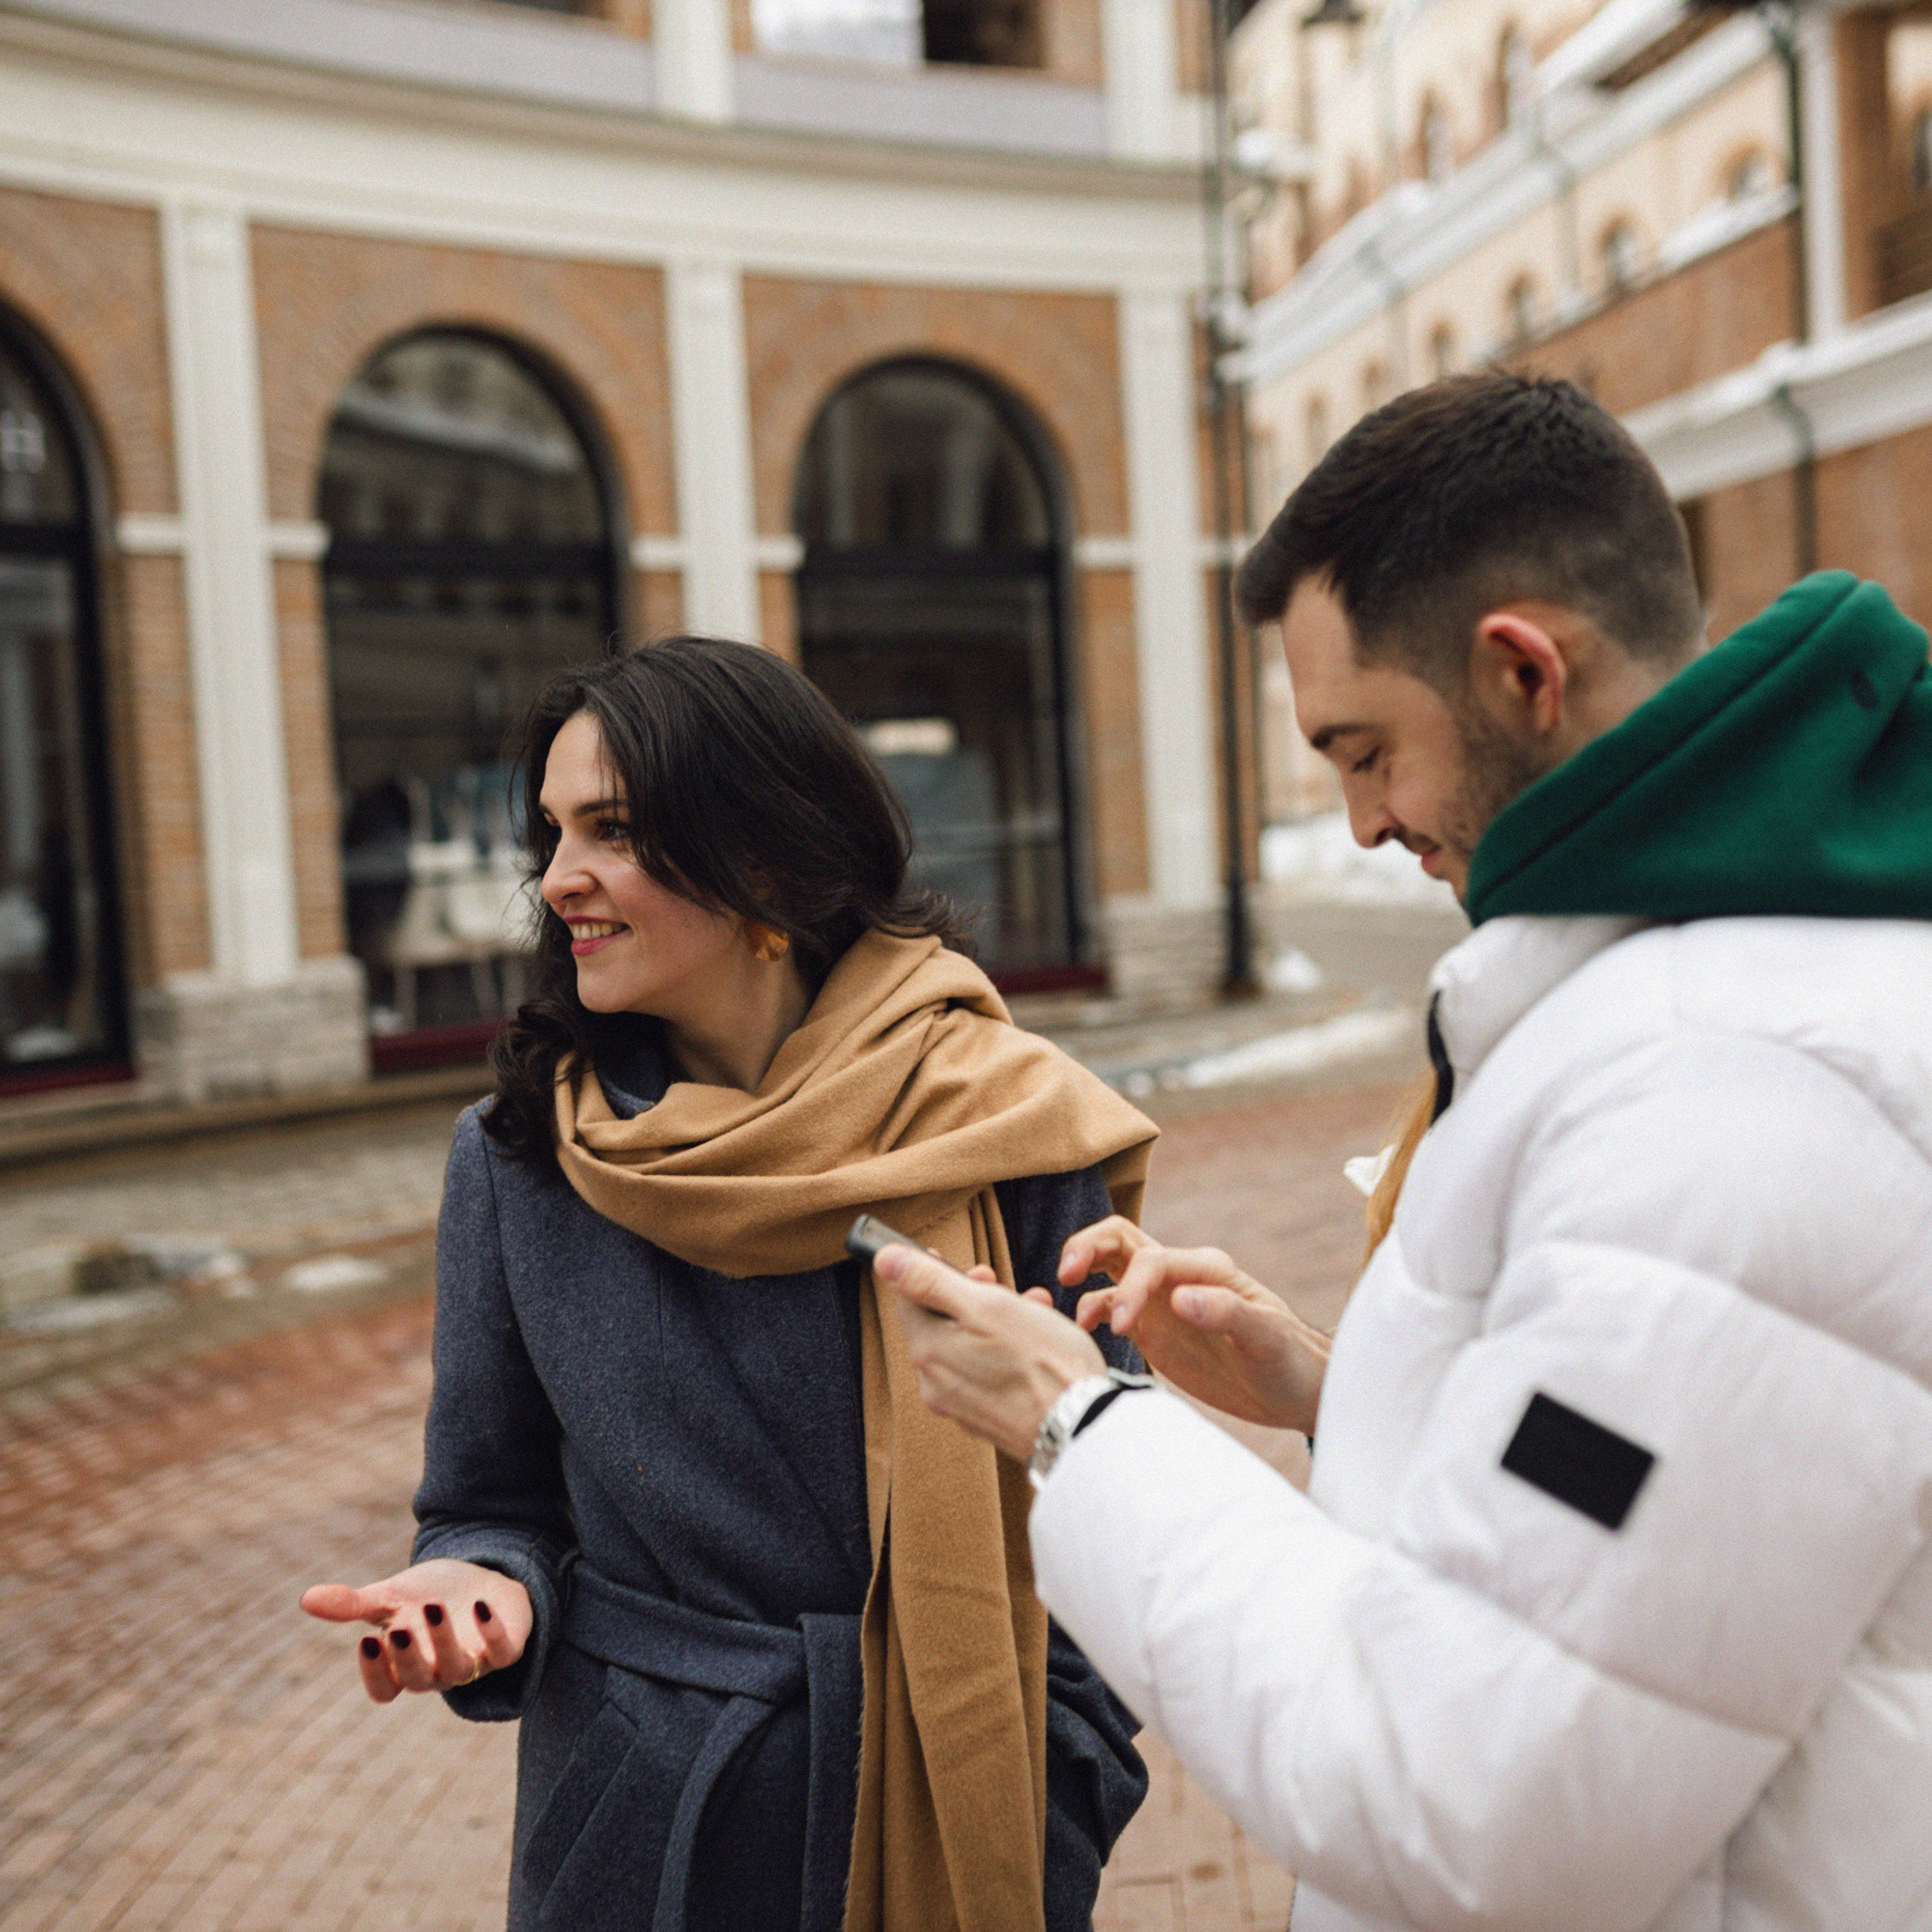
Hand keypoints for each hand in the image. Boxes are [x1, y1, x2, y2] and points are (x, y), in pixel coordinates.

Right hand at [300, 1559, 530, 1703]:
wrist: (483, 1581)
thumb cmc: (431, 1596)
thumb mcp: (391, 1597)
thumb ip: (353, 1604)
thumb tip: (306, 1598)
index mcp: (406, 1666)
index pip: (386, 1688)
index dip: (375, 1673)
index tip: (365, 1640)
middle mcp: (438, 1671)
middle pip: (420, 1680)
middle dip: (409, 1657)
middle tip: (398, 1629)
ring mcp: (474, 1663)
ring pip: (457, 1669)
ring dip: (445, 1641)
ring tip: (433, 1607)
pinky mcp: (507, 1648)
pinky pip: (503, 1653)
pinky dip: (492, 1633)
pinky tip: (480, 1605)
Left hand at [877, 1248, 1106, 1462]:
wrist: (1082, 1428)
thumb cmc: (1043, 1363)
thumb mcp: (987, 1307)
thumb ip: (931, 1282)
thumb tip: (885, 1260)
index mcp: (929, 1351)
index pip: (908, 1300)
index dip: (934, 1274)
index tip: (964, 1266)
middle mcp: (935, 1384)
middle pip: (940, 1325)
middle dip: (972, 1299)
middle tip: (1004, 1289)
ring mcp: (960, 1407)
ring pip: (967, 1349)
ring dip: (995, 1323)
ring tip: (1034, 1312)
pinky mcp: (986, 1421)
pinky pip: (984, 1376)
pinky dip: (1004, 1355)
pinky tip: (1037, 1347)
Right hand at [1059, 1217, 1327, 1434]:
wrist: (1296, 1390)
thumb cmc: (1291, 1361)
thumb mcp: (1268, 1338)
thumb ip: (1227, 1312)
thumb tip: (1179, 1297)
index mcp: (1206, 1268)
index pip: (1150, 1259)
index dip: (1130, 1287)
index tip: (1125, 1327)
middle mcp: (1179, 1276)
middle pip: (1120, 1239)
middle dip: (1088, 1247)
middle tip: (1064, 1273)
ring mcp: (1162, 1300)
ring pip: (1110, 1267)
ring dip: (1084, 1275)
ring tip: (1073, 1316)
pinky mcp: (1154, 1328)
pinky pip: (1111, 1307)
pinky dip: (1092, 1312)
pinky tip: (1086, 1334)